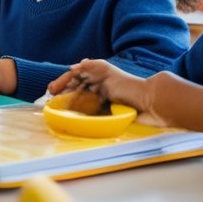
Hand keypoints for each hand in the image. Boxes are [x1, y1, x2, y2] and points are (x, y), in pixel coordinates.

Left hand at [52, 61, 202, 133]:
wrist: (151, 104)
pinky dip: (84, 65)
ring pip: (81, 74)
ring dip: (67, 78)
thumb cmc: (136, 117)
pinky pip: (94, 65)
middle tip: (50, 92)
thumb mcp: (110, 121)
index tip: (54, 102)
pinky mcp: (110, 71)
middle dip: (63, 87)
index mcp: (101, 98)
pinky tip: (74, 69)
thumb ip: (97, 123)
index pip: (79, 95)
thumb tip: (78, 136)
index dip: (66, 97)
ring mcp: (106, 78)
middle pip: (77, 84)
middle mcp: (102, 86)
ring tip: (56, 84)